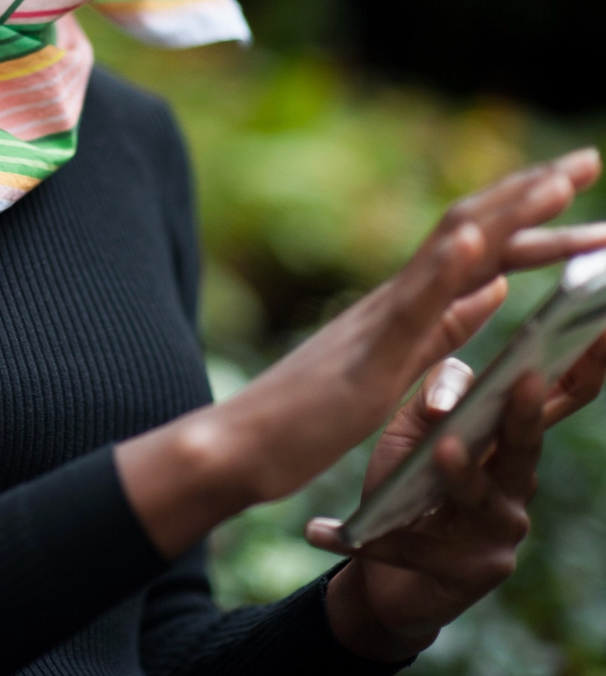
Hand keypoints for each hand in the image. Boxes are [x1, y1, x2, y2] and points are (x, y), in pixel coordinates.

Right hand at [115, 148, 605, 560]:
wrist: (244, 442)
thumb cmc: (312, 412)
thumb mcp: (399, 364)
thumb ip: (444, 325)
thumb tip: (496, 287)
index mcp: (408, 306)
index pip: (478, 248)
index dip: (531, 216)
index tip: (576, 187)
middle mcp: (396, 299)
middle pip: (472, 232)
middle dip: (534, 195)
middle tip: (588, 159)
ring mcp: (380, 322)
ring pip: (448, 254)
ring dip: (507, 215)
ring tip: (560, 181)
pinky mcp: (367, 359)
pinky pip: (409, 308)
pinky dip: (444, 269)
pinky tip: (475, 244)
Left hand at [310, 341, 605, 662]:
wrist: (382, 568)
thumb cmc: (404, 485)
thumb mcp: (411, 431)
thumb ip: (435, 400)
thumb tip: (450, 393)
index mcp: (505, 439)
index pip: (552, 399)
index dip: (582, 366)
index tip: (597, 328)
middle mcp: (517, 482)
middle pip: (526, 443)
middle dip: (526, 411)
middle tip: (524, 378)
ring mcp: (500, 528)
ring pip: (479, 493)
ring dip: (460, 472)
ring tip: (444, 449)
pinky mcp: (474, 570)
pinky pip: (419, 545)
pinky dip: (374, 538)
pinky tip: (322, 530)